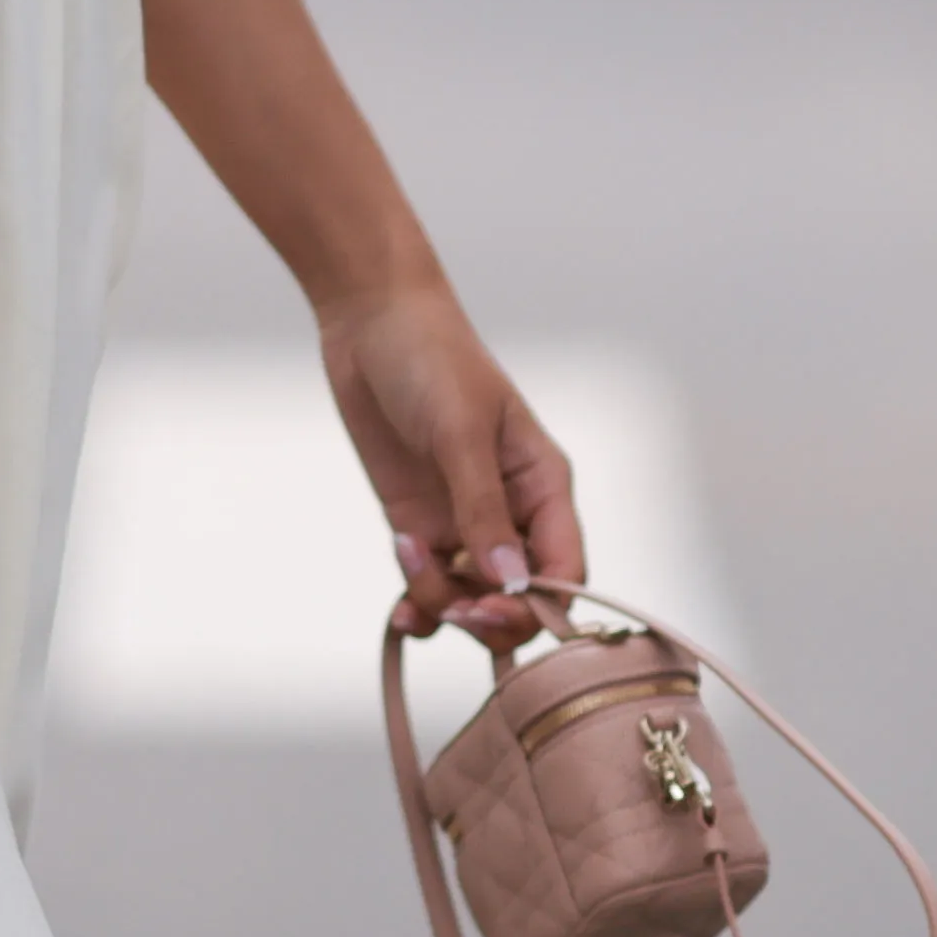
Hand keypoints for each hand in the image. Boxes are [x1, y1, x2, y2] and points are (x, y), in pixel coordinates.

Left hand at [326, 279, 580, 631]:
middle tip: (452, 607)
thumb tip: (508, 581)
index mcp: (544, 486)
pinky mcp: (420, 524)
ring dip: (443, 603)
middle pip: (522, 598)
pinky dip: (418, 604)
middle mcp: (511, 513)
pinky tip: (397, 608)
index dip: (539, 605)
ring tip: (408, 558)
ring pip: (471, 599)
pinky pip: (431, 586)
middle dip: (490, 615)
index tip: (492, 608)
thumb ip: (482, 507)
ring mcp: (463, 522)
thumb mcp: (460, 431)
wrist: (371, 322)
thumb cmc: (432, 358)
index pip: (565, 570)